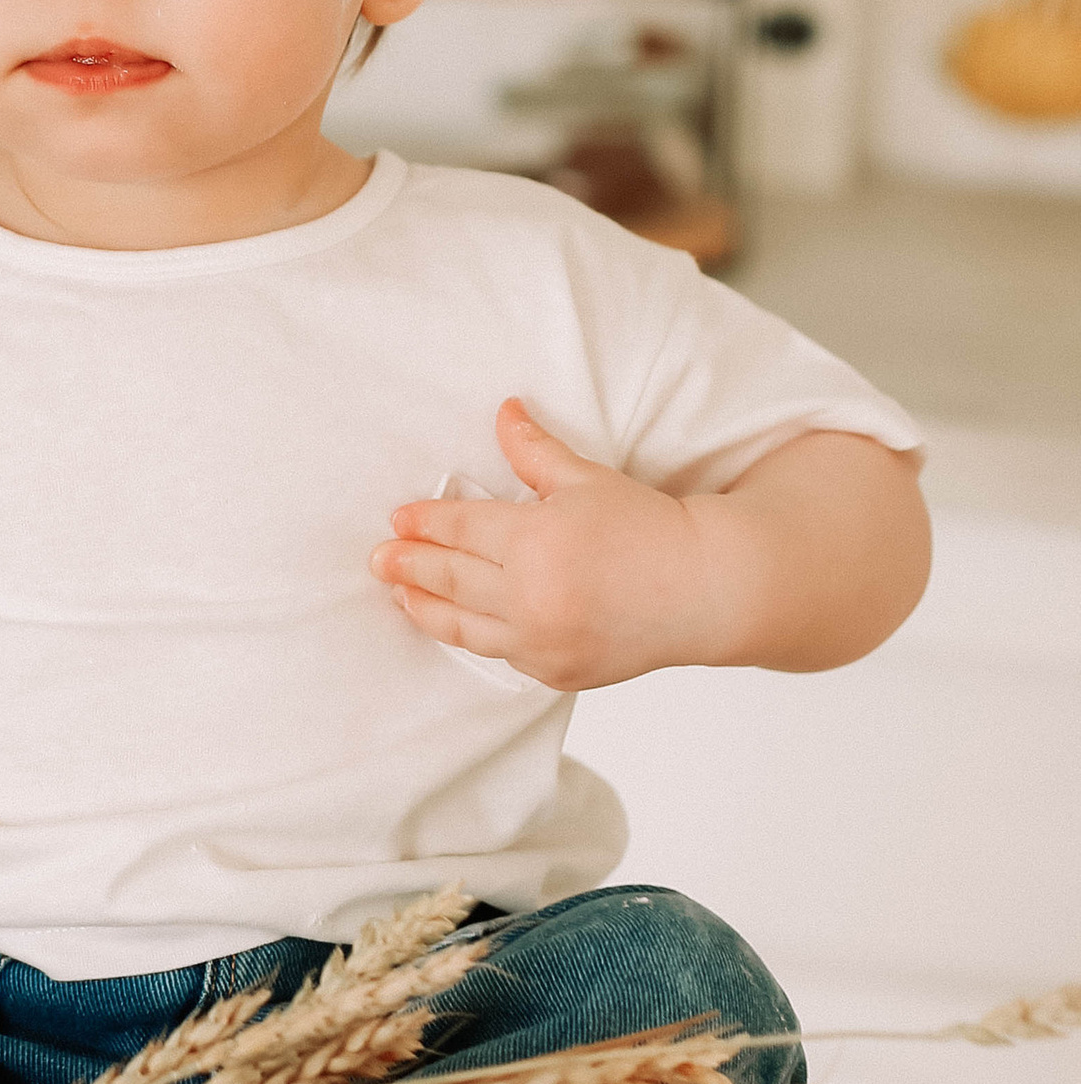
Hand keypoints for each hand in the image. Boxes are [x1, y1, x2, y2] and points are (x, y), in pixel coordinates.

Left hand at [371, 397, 732, 692]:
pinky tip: (457, 623)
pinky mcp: (556, 671)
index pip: (462, 530)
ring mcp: (543, 641)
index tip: (398, 520)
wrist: (705, 589)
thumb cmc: (650, 529)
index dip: (426, 523)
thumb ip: (535, 452)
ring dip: (427, 609)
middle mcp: (533, 597)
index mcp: (536, 542)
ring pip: (465, 626)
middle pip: (452, 578)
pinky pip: (501, 653)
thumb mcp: (587, 480)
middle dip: (410, 567)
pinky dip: (475, 636)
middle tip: (378, 559)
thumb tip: (504, 411)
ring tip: (400, 596)